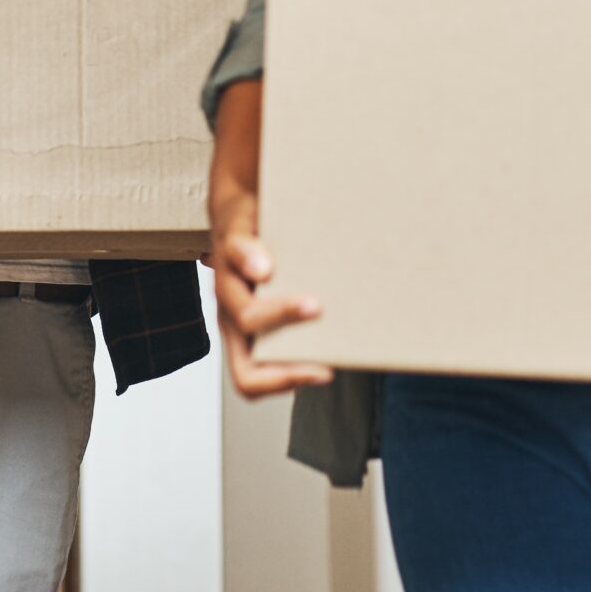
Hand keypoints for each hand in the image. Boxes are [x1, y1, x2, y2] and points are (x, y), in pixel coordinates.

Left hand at [210, 182, 332, 399]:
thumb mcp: (288, 292)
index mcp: (243, 333)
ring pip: (243, 312)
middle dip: (284, 371)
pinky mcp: (230, 241)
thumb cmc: (269, 255)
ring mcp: (226, 279)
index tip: (325, 373)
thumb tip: (364, 332)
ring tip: (314, 307)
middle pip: (245, 364)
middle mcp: (230, 313)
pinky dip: (251, 263)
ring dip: (281, 314)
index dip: (283, 386)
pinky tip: (266, 269)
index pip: (250, 381)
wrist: (239, 206)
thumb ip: (310, 319)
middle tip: (324, 365)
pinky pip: (236, 255)